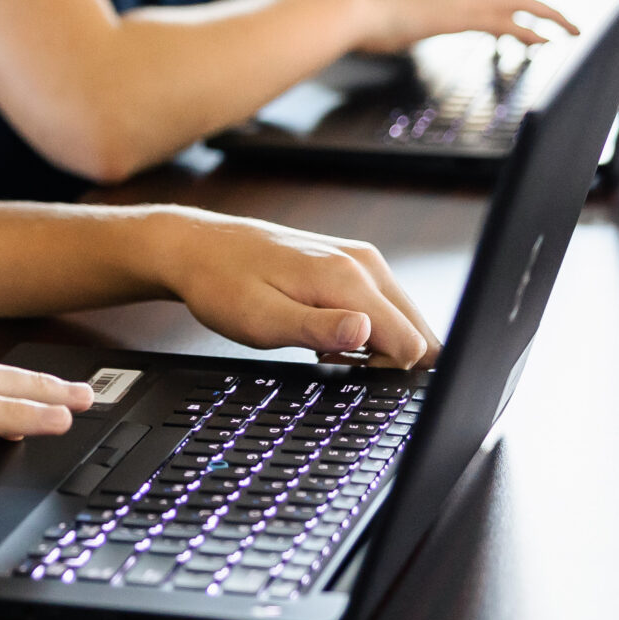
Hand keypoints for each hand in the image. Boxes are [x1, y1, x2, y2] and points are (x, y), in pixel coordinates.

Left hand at [147, 207, 438, 367]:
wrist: (200, 247)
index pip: (411, 344)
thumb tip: (366, 333)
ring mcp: (362, 260)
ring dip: (377, 346)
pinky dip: (367, 330)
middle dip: (387, 360)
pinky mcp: (354, 262)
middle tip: (335, 361)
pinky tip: (328, 333)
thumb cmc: (223, 286)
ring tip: (326, 347)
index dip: (384, 372)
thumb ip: (317, 330)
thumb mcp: (261, 320)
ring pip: (404, 320)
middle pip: (419, 332)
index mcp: (348, 279)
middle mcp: (365, 264)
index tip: (342, 371)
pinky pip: (385, 307)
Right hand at [347, 0, 576, 56]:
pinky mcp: (459, 16)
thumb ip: (401, 25)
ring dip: (548, 17)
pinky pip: (504, 22)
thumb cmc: (362, 18)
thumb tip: (392, 33)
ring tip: (572, 30)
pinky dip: (529, 31)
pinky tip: (547, 40)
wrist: (350, 5)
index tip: (533, 22)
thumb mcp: (389, 21)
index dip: (515, 8)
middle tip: (569, 24)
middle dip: (544, 10)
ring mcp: (460, 3)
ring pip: (517, 4)